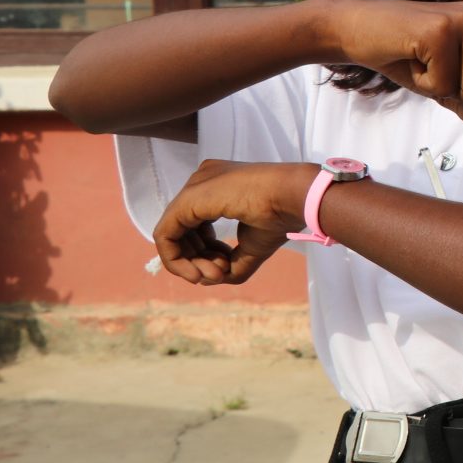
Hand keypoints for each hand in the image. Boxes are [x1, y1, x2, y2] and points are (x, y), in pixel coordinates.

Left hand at [152, 160, 314, 285]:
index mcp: (220, 187)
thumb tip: (207, 279)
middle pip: (185, 230)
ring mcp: (195, 187)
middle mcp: (202, 182)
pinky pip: (166, 234)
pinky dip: (176, 259)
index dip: (209, 252)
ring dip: (190, 263)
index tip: (225, 267)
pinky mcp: (188, 198)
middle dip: (198, 259)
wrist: (296, 197)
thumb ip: (231, 264)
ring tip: (217, 274)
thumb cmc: (282, 215)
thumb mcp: (254, 246)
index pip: (199, 225)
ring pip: (173, 233)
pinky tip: (196, 273)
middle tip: (220, 274)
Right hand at [326, 0, 462, 126]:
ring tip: (424, 60)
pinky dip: (422, 83)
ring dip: (440, 89)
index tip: (449, 67)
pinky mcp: (441, 30)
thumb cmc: (410, 58)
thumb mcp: (451, 88)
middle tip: (434, 65)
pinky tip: (411, 55)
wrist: (358, 30)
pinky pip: (444, 88)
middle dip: (459, 93)